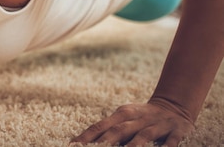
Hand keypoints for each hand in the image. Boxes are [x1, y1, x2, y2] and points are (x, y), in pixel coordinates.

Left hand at [71, 101, 194, 145]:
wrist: (174, 106)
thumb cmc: (141, 117)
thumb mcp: (124, 118)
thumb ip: (107, 130)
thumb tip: (81, 142)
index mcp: (122, 114)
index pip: (100, 126)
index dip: (87, 136)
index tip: (74, 145)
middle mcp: (137, 119)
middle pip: (119, 130)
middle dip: (106, 142)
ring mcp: (157, 125)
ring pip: (143, 137)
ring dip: (134, 146)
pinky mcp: (175, 132)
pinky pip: (171, 142)